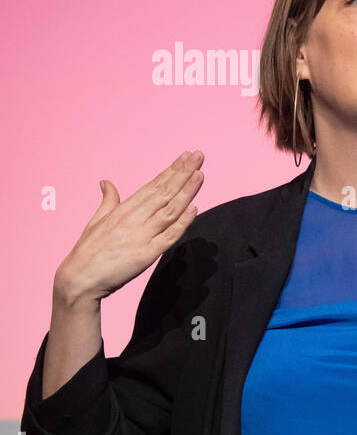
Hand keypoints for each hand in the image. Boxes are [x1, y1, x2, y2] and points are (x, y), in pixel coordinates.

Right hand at [55, 150, 205, 305]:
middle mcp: (134, 219)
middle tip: (199, 156)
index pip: (153, 185)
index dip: (171, 171)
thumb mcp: (97, 220)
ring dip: (186, 192)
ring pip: (169, 210)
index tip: (185, 157)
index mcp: (124, 210)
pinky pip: (168, 237)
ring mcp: (141, 236)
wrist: (79, 279)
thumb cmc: (88, 250)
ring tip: (199, 174)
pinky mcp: (146, 255)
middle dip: (183, 173)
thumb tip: (106, 182)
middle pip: (164, 192)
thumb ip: (108, 200)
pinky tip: (193, 209)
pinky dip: (181, 223)